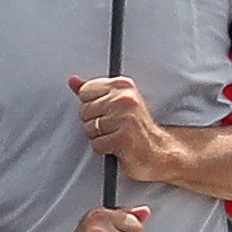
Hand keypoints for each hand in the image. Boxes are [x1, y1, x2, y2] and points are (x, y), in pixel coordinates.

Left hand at [70, 75, 190, 185]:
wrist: (160, 151)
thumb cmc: (135, 127)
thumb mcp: (116, 102)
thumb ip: (93, 91)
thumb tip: (72, 80)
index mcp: (123, 85)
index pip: (85, 91)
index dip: (92, 106)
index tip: (108, 111)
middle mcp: (125, 99)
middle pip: (84, 110)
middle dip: (94, 123)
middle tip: (114, 127)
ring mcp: (125, 118)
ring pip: (89, 128)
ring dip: (100, 137)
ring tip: (117, 136)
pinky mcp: (124, 138)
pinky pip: (96, 144)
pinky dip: (104, 149)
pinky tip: (118, 146)